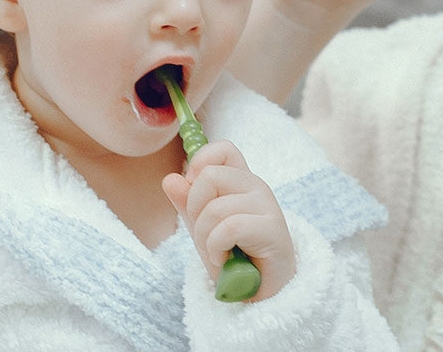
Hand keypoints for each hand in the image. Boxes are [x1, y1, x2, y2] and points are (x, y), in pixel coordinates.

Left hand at [162, 140, 294, 300]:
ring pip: (215, 208)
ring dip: (205, 238)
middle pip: (209, 176)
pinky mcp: (272, 229)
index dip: (200, 163)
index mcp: (241, 181)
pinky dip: (217, 248)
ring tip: (217, 253)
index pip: (223, 149)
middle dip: (194, 209)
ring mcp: (267, 206)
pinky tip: (224, 259)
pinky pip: (228, 227)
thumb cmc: (236, 257)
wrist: (263, 292)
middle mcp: (256, 187)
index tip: (193, 190)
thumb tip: (169, 179)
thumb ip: (187, 204)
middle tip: (207, 233)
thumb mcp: (203, 229)